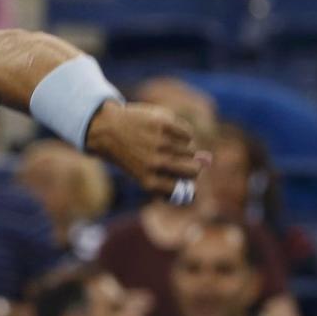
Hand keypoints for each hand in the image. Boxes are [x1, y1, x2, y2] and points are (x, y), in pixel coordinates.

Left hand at [87, 101, 205, 197]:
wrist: (107, 129)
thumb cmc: (130, 154)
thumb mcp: (148, 170)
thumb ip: (178, 170)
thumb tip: (209, 161)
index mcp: (150, 182)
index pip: (186, 190)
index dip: (187, 183)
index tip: (183, 178)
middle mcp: (156, 164)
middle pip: (194, 170)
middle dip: (191, 165)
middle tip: (177, 158)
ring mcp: (161, 144)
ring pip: (190, 150)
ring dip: (182, 147)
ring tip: (162, 143)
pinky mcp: (164, 124)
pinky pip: (187, 133)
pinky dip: (180, 133)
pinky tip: (165, 132)